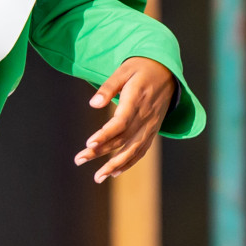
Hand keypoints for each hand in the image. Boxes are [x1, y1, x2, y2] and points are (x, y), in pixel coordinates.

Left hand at [73, 57, 176, 183]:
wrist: (166, 71)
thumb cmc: (140, 68)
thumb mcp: (123, 70)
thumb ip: (108, 87)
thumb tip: (93, 104)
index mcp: (136, 100)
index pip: (121, 122)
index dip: (105, 134)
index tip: (89, 143)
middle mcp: (145, 116)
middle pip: (122, 139)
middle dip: (101, 152)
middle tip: (79, 159)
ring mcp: (151, 125)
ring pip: (133, 150)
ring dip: (115, 165)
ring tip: (98, 176)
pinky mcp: (153, 130)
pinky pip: (142, 150)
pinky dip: (129, 162)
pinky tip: (114, 172)